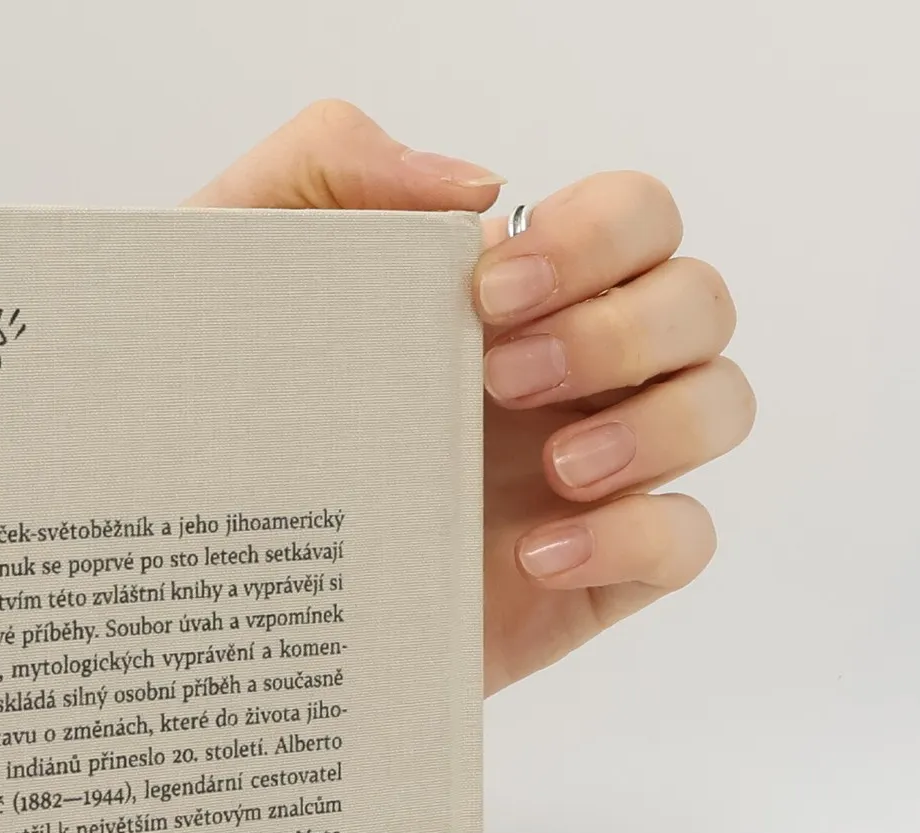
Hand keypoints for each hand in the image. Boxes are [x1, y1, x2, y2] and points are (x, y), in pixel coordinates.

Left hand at [187, 102, 753, 693]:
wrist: (199, 578)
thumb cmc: (215, 410)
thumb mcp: (231, 262)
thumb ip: (327, 166)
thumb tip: (478, 188)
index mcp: (511, 295)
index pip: (635, 219)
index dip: (598, 238)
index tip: (489, 289)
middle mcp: (568, 374)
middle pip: (699, 302)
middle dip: (623, 328)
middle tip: (500, 377)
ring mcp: (587, 478)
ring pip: (719, 407)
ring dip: (659, 422)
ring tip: (554, 465)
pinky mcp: (586, 579)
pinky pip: (685, 543)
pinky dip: (638, 537)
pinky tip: (535, 553)